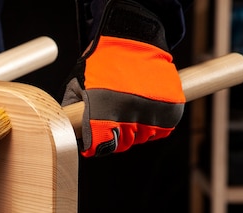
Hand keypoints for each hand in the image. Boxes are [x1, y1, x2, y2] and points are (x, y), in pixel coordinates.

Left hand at [62, 0, 184, 156]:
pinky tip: (145, 107)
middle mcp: (128, 113)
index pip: (100, 146)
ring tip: (130, 107)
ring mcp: (152, 111)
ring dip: (136, 129)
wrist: (133, 37)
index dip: (95, 144)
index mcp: (103, 110)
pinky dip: (155, 124)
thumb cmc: (102, 61)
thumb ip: (72, 110)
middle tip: (114, 118)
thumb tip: (72, 132)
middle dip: (116, 136)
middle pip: (122, 145)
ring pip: (142, 138)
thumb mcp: (77, 83)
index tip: (95, 139)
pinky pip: (161, 130)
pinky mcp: (171, 107)